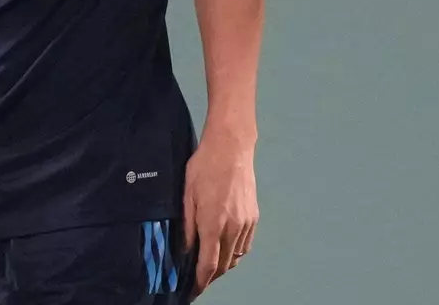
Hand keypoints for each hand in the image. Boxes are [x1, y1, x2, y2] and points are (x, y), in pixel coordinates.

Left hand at [181, 142, 258, 294]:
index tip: (193, 291)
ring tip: (210, 266)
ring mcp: (246, 223)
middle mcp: (232, 228)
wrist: (231, 148)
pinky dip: (235, 253)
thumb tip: (185, 249)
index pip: (208, 265)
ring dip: (223, 266)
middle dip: (210, 277)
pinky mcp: (253, 217)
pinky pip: (245, 245)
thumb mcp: (187, 194)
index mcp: (213, 224)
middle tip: (198, 279)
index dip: (200, 282)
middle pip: (223, 266)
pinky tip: (225, 249)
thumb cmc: (204, 166)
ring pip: (235, 258)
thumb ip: (186, 225)